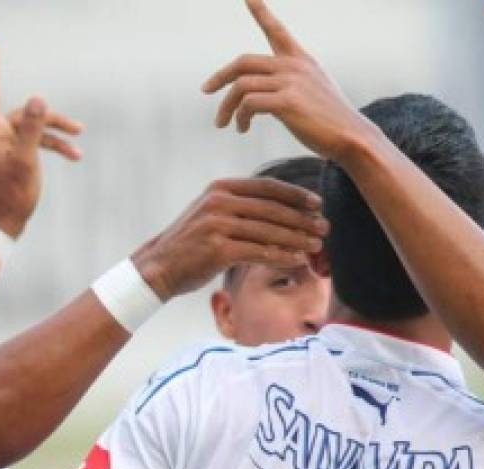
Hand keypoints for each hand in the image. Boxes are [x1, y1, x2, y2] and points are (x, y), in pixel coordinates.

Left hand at [0, 40, 83, 238]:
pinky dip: (51, 147)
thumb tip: (38, 99)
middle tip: (77, 129)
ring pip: (33, 129)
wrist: (3, 225)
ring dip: (56, 137)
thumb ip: (32, 129)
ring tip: (78, 148)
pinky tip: (72, 156)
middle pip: (25, 114)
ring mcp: (3, 146)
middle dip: (51, 120)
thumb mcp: (26, 161)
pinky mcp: (12, 156)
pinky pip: (33, 144)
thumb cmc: (10, 195)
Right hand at [132, 177, 327, 300]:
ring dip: (296, 239)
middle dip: (302, 219)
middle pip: (272, 209)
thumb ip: (241, 208)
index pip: (267, 187)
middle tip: (324, 227)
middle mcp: (219, 202)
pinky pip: (258, 252)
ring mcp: (217, 225)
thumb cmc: (192, 245)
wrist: (159, 267)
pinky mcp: (217, 249)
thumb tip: (278, 213)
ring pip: (268, 231)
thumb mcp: (213, 215)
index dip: (295, 195)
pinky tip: (297, 260)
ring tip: (316, 245)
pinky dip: (281, 256)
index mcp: (221, 189)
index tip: (317, 203)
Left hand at [202, 0, 376, 165]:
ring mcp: (291, 82)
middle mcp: (294, 66)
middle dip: (220, 77)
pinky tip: (242, 129)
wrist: (352, 138)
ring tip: (225, 124)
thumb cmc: (331, 122)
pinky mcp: (287, 102)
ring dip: (227, 106)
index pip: (276, 30)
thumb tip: (262, 97)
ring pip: (241, 86)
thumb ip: (288, 86)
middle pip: (243, 61)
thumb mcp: (312, 93)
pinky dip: (240, 117)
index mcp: (300, 61)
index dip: (260, 11)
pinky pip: (249, 104)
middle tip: (207, 91)